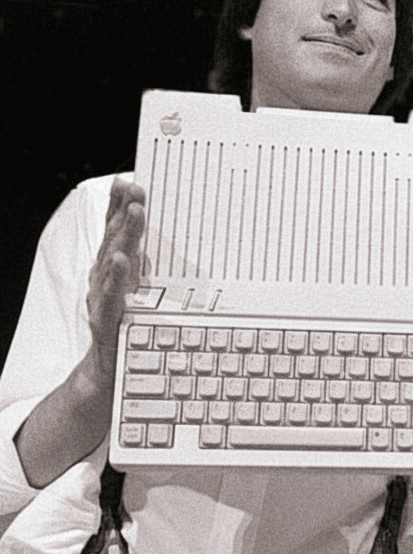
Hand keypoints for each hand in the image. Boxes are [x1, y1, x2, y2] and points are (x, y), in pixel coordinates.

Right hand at [87, 176, 145, 381]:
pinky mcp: (106, 321)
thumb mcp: (143, 293)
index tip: (130, 181)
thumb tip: (167, 245)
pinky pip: (112, 296)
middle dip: (124, 211)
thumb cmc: (128, 328)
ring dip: (123, 235)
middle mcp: (105, 279)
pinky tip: (122, 261)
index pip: (117, 232)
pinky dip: (116, 277)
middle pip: (114, 239)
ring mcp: (104, 298)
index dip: (121, 206)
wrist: (109, 372)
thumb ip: (150, 269)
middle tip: (136, 188)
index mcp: (115, 270)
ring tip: (134, 213)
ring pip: (112, 261)